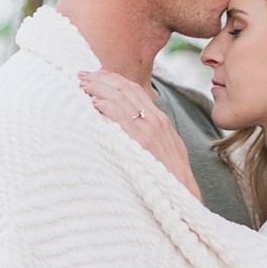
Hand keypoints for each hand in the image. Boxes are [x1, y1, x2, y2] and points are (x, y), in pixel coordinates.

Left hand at [78, 70, 202, 200]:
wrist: (184, 192)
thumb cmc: (171, 173)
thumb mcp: (165, 145)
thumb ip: (149, 132)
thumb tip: (131, 124)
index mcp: (159, 118)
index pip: (134, 90)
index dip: (113, 79)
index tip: (96, 75)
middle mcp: (155, 119)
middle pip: (125, 89)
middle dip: (101, 79)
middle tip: (81, 76)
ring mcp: (150, 129)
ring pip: (122, 99)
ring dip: (99, 89)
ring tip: (83, 85)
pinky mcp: (143, 141)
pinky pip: (122, 118)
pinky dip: (107, 107)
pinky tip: (95, 103)